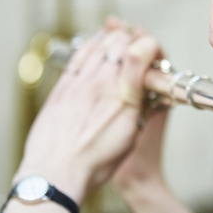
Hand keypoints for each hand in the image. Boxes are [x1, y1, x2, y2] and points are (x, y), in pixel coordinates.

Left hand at [14, 19, 160, 204]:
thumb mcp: (132, 138)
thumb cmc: (95, 162)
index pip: (140, 52)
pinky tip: (97, 49)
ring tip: (120, 48)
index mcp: (125, 99)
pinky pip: (80, 53)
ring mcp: (81, 82)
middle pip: (120, 41)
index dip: (151, 45)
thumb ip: (144, 110)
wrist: (56, 172)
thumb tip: (155, 95)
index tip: (154, 52)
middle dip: (134, 41)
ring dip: (114, 41)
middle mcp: (103, 85)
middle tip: (139, 51)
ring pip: (100, 43)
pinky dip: (92, 46)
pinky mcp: (63, 85)